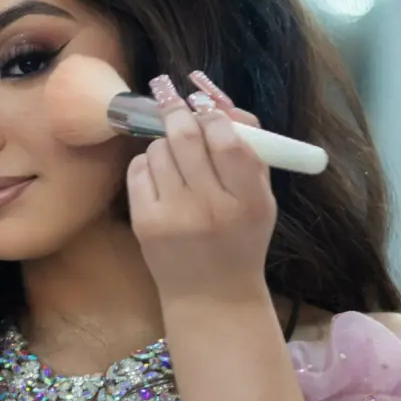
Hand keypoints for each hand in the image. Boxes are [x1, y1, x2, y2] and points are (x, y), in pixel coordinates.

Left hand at [128, 71, 274, 305]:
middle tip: (176, 103)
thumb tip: (218, 103)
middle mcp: (211, 208)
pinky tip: (161, 176)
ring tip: (176, 155)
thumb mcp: (261, 200)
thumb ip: (250, 151)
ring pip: (159, 149)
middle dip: (179, 112)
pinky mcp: (145, 223)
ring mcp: (174, 216)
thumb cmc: (240, 240)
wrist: (211, 297)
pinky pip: (139, 169)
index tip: (207, 109)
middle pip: (187, 137)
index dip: (215, 117)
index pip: (229, 142)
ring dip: (165, 142)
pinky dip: (148, 164)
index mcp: (250, 201)